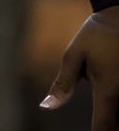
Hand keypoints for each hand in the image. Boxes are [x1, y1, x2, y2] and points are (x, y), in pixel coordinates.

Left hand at [43, 6, 118, 128]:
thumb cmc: (95, 35)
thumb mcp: (73, 55)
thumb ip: (63, 84)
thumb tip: (46, 107)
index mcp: (109, 91)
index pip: (104, 127)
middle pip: (118, 125)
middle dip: (108, 127)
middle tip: (97, 122)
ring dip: (116, 119)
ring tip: (104, 114)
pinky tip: (112, 106)